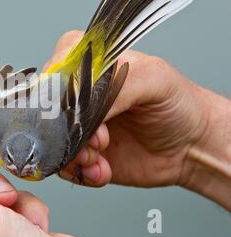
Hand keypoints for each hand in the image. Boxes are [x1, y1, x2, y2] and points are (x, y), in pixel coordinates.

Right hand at [49, 31, 230, 209]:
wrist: (189, 147)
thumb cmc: (176, 104)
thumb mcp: (153, 79)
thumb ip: (115, 84)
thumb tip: (80, 104)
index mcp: (89, 63)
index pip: (54, 72)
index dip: (62, 96)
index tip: (83, 115)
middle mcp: (76, 94)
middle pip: (46, 110)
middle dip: (67, 131)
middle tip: (99, 141)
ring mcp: (75, 125)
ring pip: (50, 142)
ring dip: (74, 156)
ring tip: (100, 158)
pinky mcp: (79, 153)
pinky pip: (62, 166)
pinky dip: (81, 173)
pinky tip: (102, 170)